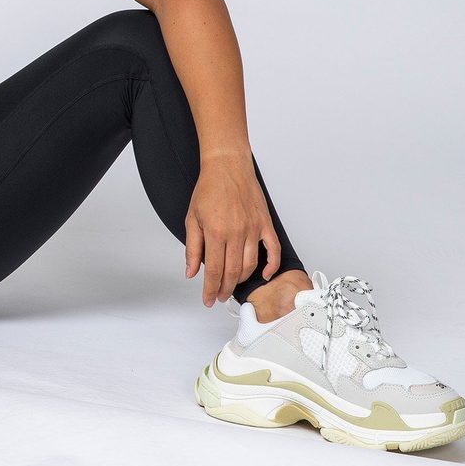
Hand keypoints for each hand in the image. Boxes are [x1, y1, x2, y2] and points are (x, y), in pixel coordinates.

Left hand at [184, 156, 281, 305]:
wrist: (227, 166)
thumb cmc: (209, 188)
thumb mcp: (192, 218)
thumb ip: (192, 248)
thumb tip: (191, 272)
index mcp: (216, 232)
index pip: (213, 270)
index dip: (210, 289)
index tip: (208, 299)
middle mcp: (236, 232)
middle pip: (232, 272)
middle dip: (224, 288)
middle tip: (219, 296)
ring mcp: (253, 228)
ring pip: (250, 265)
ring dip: (241, 279)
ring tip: (231, 284)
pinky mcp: (265, 224)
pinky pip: (273, 250)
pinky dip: (271, 266)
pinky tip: (263, 275)